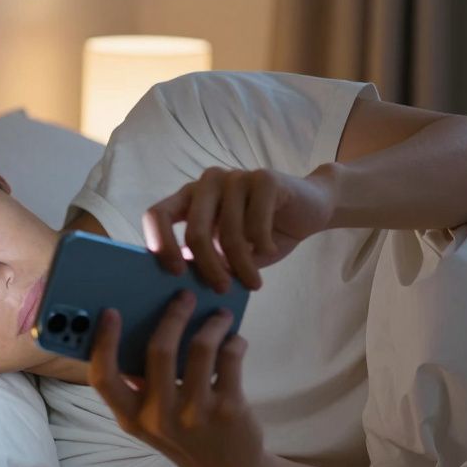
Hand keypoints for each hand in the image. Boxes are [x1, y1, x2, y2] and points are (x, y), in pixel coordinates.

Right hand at [87, 290, 264, 466]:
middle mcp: (160, 418)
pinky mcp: (229, 409)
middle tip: (184, 296)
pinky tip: (234, 340)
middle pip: (158, 350)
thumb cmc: (185, 435)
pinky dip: (233, 341)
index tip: (110, 312)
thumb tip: (147, 324)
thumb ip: (142, 385)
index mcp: (132, 418)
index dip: (104, 342)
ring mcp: (196, 414)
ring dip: (212, 323)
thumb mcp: (152, 420)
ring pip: (200, 348)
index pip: (104, 379)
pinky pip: (230, 358)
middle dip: (174, 314)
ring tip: (220, 315)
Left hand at [142, 167, 334, 291]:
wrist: (309, 209)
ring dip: (242, 265)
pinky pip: (255, 223)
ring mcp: (234, 177)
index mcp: (190, 198)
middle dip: (209, 267)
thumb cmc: (261, 234)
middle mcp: (206, 183)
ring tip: (252, 283)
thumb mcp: (228, 253)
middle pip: (195, 231)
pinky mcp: (264, 179)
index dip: (160, 244)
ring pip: (228, 232)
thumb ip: (206, 261)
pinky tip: (269, 249)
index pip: (157, 215)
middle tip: (222, 290)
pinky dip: (262, 245)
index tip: (177, 273)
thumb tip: (181, 287)